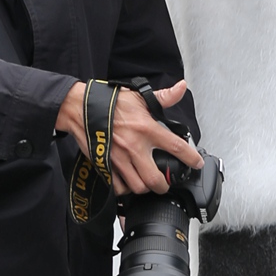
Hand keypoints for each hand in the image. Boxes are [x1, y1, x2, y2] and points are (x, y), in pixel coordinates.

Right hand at [54, 78, 203, 194]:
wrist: (79, 108)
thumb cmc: (109, 102)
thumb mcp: (139, 97)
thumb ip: (163, 97)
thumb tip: (181, 87)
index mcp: (147, 129)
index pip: (176, 147)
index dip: (190, 158)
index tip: (196, 164)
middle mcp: (135, 147)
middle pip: (155, 180)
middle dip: (163, 185)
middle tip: (165, 182)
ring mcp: (119, 159)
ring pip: (138, 186)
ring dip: (145, 188)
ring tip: (147, 183)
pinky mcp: (105, 166)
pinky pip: (118, 187)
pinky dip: (125, 188)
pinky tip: (128, 182)